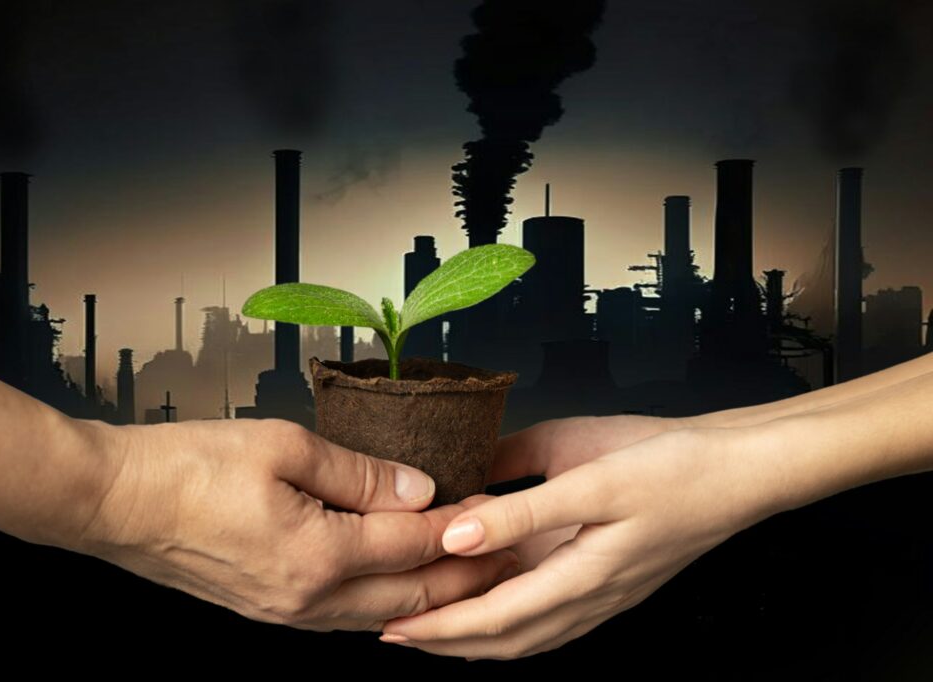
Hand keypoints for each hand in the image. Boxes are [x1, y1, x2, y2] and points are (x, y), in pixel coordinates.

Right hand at [71, 417, 518, 631]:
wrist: (114, 502)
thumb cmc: (190, 465)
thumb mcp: (284, 446)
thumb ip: (361, 473)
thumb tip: (419, 488)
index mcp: (317, 555)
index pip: (414, 545)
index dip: (462, 526)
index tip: (497, 509)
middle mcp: (307, 599)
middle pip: (409, 594)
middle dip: (465, 575)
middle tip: (509, 554)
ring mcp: (285, 613)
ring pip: (379, 614)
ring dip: (430, 595)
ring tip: (469, 575)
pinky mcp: (266, 611)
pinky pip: (343, 616)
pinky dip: (384, 603)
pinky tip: (398, 591)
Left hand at [381, 425, 770, 658]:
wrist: (741, 470)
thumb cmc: (672, 465)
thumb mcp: (591, 475)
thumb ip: (521, 506)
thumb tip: (457, 532)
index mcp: (581, 577)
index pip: (493, 620)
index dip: (439, 628)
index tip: (392, 628)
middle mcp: (592, 600)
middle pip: (507, 640)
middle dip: (447, 642)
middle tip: (396, 634)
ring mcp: (605, 596)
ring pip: (529, 634)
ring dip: (477, 637)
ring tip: (434, 626)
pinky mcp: (612, 581)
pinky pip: (550, 616)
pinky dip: (512, 621)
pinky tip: (496, 603)